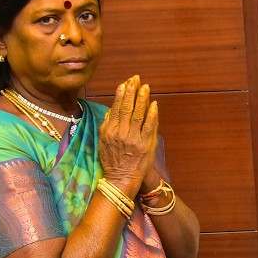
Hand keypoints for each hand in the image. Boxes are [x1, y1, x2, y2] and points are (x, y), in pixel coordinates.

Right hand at [98, 75, 157, 193]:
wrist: (120, 179)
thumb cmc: (112, 160)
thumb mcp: (103, 141)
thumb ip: (107, 124)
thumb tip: (112, 108)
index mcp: (109, 130)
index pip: (116, 108)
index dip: (121, 94)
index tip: (126, 83)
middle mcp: (120, 133)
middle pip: (127, 108)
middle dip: (132, 91)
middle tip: (136, 79)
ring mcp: (133, 139)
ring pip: (138, 115)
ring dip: (142, 99)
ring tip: (145, 87)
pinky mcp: (145, 145)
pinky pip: (149, 127)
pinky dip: (152, 115)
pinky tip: (154, 104)